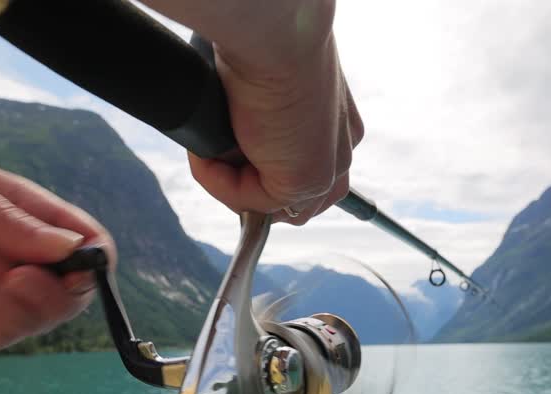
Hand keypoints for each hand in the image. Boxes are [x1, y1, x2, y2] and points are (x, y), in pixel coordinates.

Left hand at [0, 137, 113, 349]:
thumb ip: (7, 222)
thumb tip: (70, 249)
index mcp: (26, 208)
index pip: (88, 241)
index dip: (93, 265)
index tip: (71, 275)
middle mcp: (18, 248)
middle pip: (70, 291)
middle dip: (49, 298)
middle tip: (11, 282)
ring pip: (36, 319)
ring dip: (13, 315)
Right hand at [187, 17, 363, 224]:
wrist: (275, 32)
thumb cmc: (265, 44)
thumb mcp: (263, 87)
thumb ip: (259, 119)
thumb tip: (229, 138)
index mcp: (337, 125)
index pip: (303, 172)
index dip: (259, 170)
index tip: (227, 152)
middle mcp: (341, 149)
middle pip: (290, 198)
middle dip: (245, 183)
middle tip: (215, 152)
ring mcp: (328, 170)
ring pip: (270, 204)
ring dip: (230, 184)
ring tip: (210, 149)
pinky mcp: (306, 182)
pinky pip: (250, 202)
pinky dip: (218, 182)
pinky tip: (209, 152)